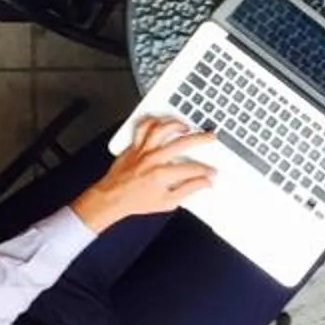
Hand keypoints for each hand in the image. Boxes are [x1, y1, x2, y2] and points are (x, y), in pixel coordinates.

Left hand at [75, 115, 218, 231]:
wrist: (112, 197)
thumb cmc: (136, 201)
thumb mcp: (167, 202)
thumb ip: (188, 191)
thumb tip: (204, 184)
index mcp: (162, 174)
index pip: (192, 168)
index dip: (206, 170)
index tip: (212, 171)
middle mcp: (153, 159)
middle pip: (182, 142)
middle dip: (201, 138)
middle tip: (210, 136)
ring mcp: (142, 150)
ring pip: (161, 128)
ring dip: (176, 124)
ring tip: (186, 126)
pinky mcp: (133, 146)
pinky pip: (142, 128)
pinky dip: (152, 121)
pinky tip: (161, 122)